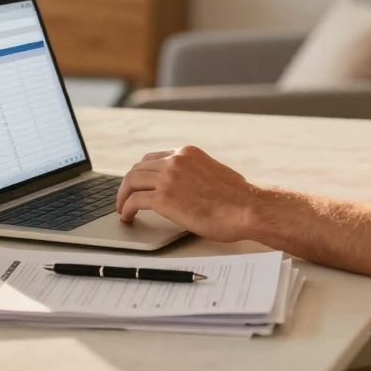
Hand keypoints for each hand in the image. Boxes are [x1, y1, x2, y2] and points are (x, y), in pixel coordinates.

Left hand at [115, 146, 261, 242]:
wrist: (248, 208)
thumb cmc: (238, 198)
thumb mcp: (215, 172)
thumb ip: (197, 173)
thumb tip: (189, 185)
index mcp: (187, 153)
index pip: (153, 158)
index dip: (142, 172)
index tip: (138, 183)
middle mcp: (175, 160)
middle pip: (138, 168)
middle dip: (128, 184)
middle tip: (125, 197)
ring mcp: (168, 178)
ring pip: (131, 182)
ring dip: (123, 195)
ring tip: (122, 208)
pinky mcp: (164, 198)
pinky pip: (134, 201)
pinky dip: (126, 208)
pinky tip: (127, 216)